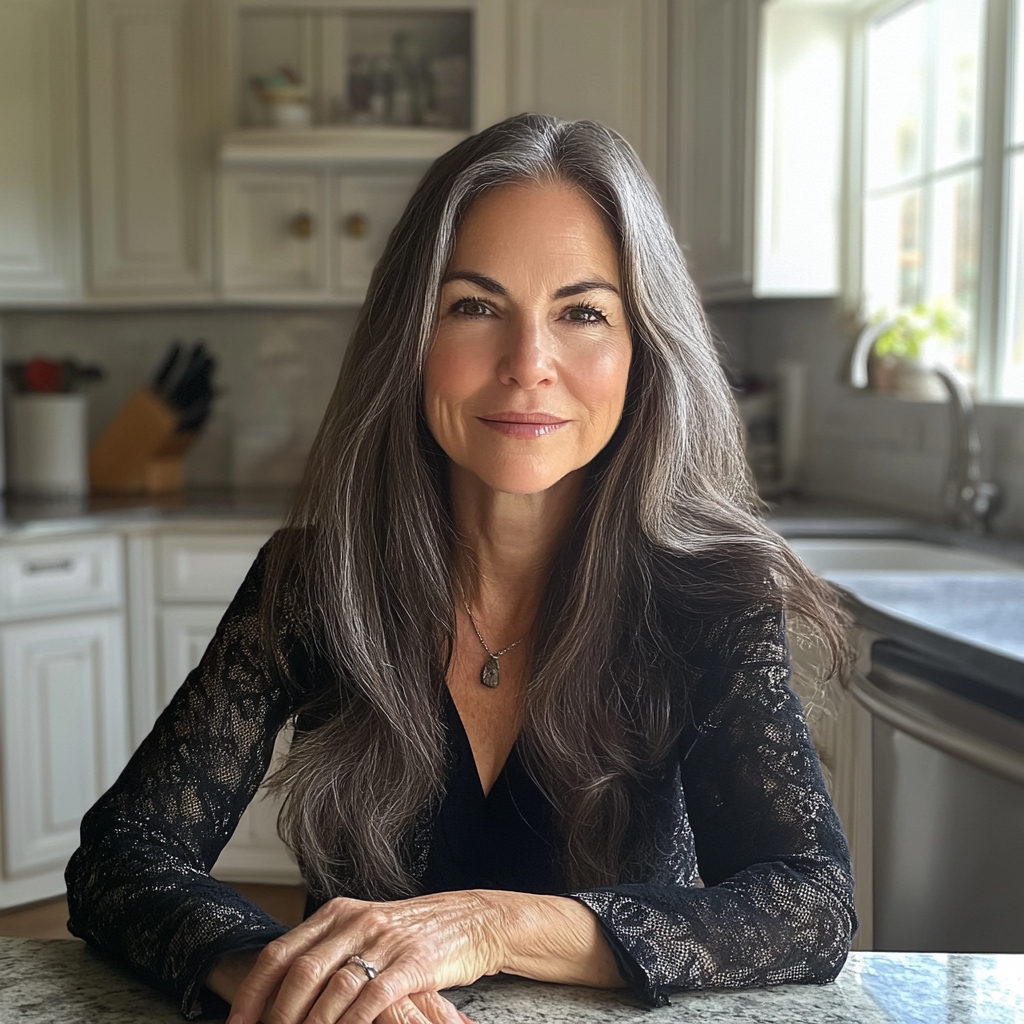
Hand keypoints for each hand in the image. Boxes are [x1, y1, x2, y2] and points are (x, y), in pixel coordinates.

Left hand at [224, 890, 501, 1023]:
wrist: (474, 920)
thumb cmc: (415, 932)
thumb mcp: (367, 929)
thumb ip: (329, 949)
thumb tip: (283, 987)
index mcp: (338, 912)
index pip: (280, 952)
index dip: (253, 993)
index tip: (235, 1023)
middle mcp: (356, 921)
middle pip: (300, 971)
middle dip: (276, 1015)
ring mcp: (385, 940)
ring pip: (332, 987)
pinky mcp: (413, 963)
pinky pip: (372, 997)